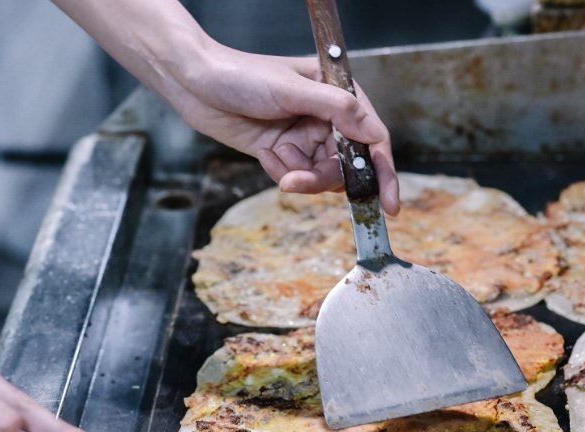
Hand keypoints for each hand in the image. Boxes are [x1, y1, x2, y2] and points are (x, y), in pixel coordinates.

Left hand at [168, 51, 399, 214]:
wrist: (194, 83)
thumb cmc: (241, 74)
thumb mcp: (291, 89)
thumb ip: (337, 110)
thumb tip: (374, 133)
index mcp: (338, 95)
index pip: (372, 138)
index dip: (384, 172)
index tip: (390, 204)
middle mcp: (327, 118)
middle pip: (347, 165)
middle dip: (323, 177)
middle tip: (298, 181)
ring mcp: (306, 137)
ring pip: (321, 176)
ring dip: (299, 175)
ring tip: (276, 159)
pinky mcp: (285, 152)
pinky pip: (296, 177)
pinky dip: (281, 171)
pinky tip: (264, 152)